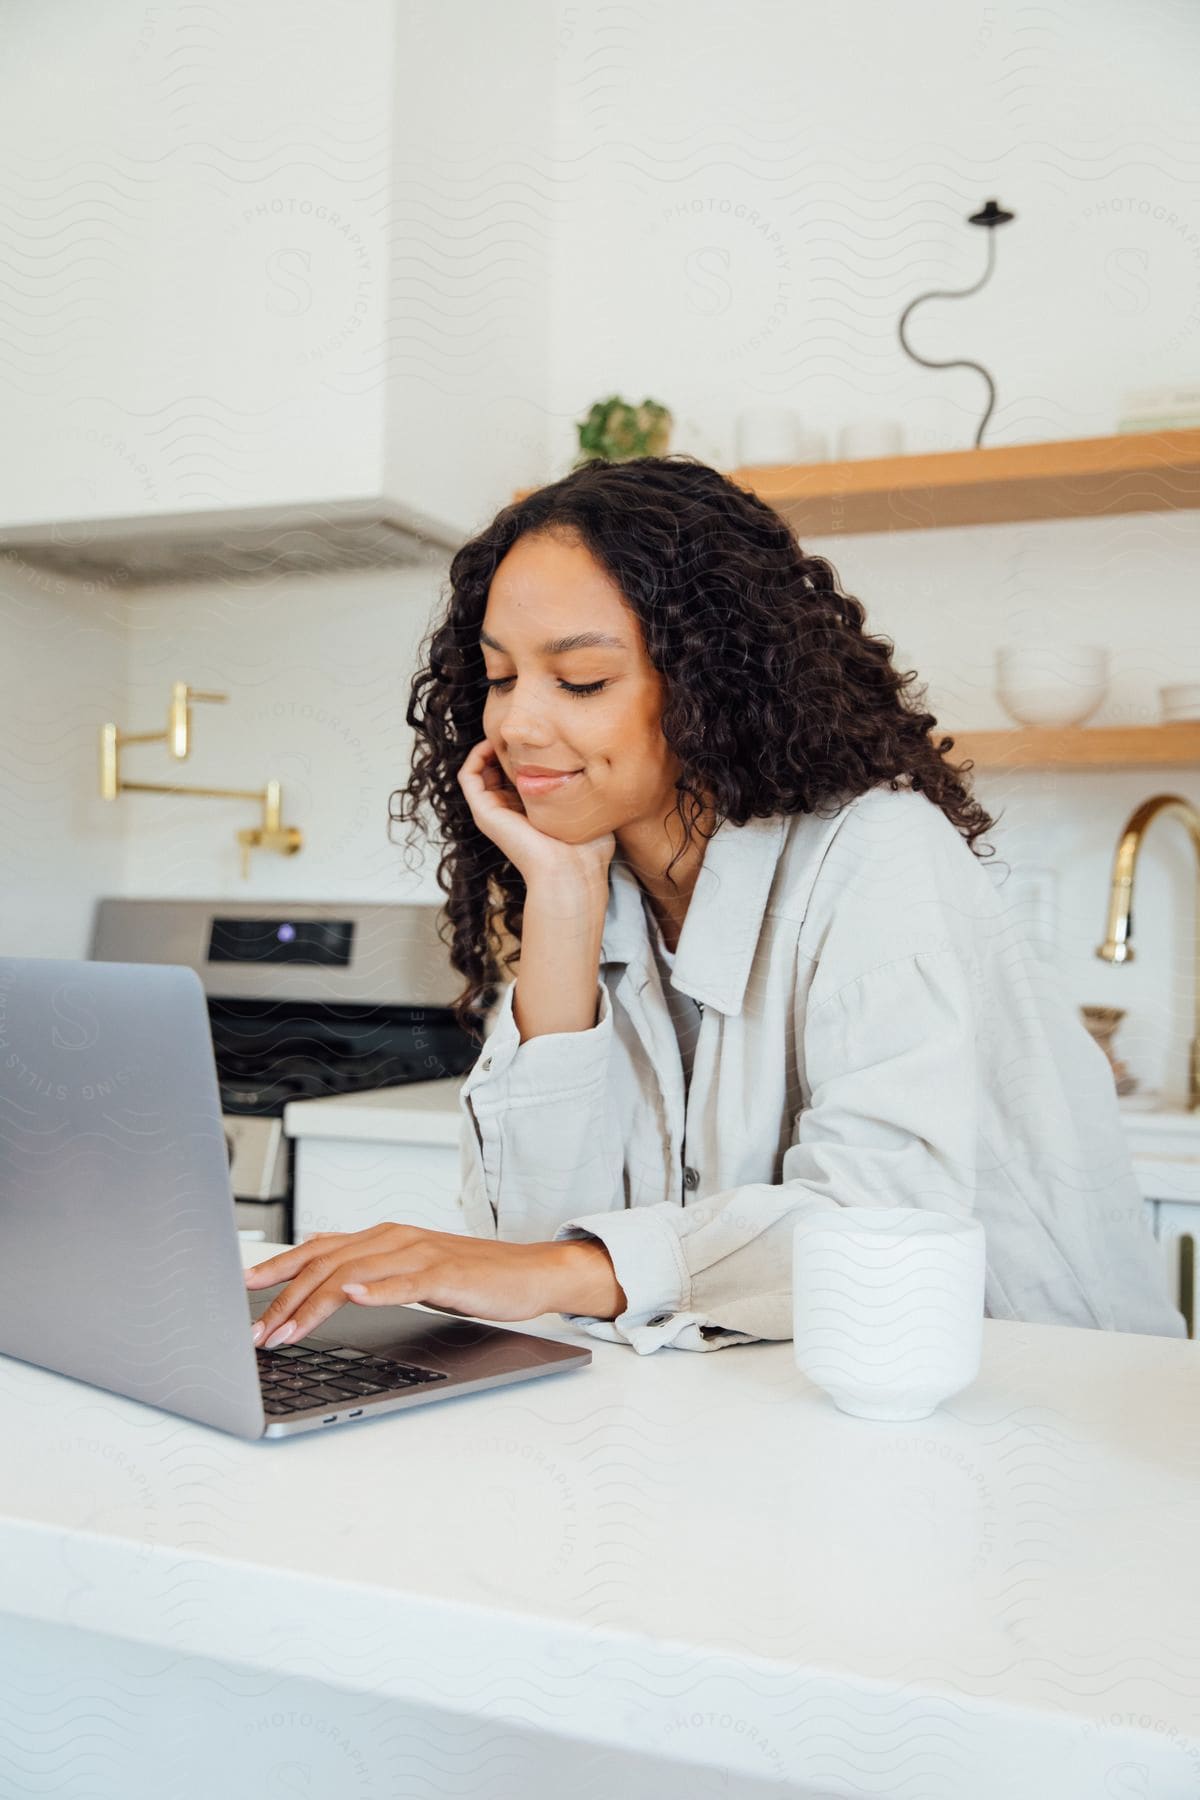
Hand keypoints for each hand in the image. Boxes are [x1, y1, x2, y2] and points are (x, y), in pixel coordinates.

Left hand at [244, 1222, 625, 1347]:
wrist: (529, 1273)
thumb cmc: (471, 1278)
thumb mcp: (411, 1274)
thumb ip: (372, 1276)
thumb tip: (325, 1294)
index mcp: (383, 1238)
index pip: (318, 1250)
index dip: (277, 1267)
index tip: (241, 1287)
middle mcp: (394, 1239)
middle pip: (325, 1264)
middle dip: (284, 1299)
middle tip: (256, 1332)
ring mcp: (420, 1253)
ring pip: (354, 1273)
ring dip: (314, 1304)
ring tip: (287, 1330)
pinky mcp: (447, 1273)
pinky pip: (407, 1280)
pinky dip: (378, 1289)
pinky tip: (356, 1299)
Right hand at [456, 736, 615, 890]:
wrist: (570, 872)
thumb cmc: (586, 851)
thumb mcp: (590, 812)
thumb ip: (590, 792)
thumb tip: (604, 769)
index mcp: (532, 812)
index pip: (519, 775)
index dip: (525, 753)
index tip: (541, 736)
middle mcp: (510, 811)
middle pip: (497, 770)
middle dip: (505, 746)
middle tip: (522, 729)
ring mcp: (494, 812)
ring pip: (479, 770)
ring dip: (487, 747)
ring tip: (505, 732)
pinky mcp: (484, 812)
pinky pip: (468, 776)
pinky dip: (475, 756)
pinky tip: (494, 743)